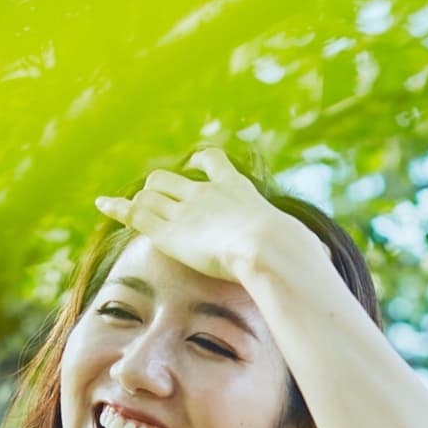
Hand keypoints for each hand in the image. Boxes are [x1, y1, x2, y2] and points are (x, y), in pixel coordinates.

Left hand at [91, 147, 306, 284]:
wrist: (266, 249)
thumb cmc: (288, 252)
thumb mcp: (299, 246)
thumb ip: (305, 252)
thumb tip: (325, 264)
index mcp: (236, 190)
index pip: (213, 162)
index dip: (202, 163)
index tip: (197, 163)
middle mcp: (205, 192)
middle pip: (172, 176)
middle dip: (161, 186)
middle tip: (157, 201)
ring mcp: (184, 208)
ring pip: (151, 192)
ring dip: (142, 201)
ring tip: (131, 210)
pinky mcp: (167, 229)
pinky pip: (134, 213)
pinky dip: (116, 208)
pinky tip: (102, 205)